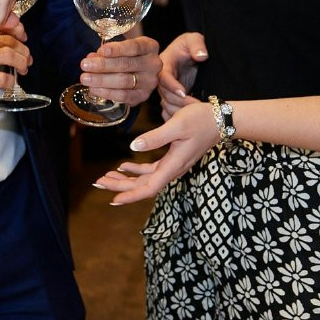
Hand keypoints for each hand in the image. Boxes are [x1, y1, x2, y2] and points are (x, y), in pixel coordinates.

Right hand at [0, 18, 29, 111]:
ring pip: (8, 55)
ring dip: (21, 62)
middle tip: (27, 57)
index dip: (15, 32)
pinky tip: (11, 86)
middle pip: (7, 41)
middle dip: (23, 48)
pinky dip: (11, 81)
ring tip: (24, 69)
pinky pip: (2, 78)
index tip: (21, 38)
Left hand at [78, 34, 161, 103]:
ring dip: (101, 80)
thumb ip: (107, 52)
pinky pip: (124, 96)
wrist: (142, 72)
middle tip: (85, 65)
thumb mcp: (121, 48)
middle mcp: (153, 64)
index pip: (134, 47)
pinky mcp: (143, 96)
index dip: (117, 49)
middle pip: (126, 64)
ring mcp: (150, 82)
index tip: (101, 51)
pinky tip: (94, 89)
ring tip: (85, 78)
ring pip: (124, 81)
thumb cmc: (128, 55)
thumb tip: (91, 58)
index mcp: (150, 47)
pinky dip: (107, 93)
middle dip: (103, 65)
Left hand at [94, 101, 219, 205]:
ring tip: (106, 177)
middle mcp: (172, 169)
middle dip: (120, 186)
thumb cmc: (200, 120)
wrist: (220, 120)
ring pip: (145, 178)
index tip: (113, 199)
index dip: (131, 195)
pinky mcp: (173, 158)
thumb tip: (132, 147)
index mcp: (173, 165)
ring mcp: (173, 165)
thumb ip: (155, 137)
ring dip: (125, 178)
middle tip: (98, 183)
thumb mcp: (177, 126)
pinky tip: (123, 165)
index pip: (149, 187)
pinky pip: (151, 169)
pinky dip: (136, 169)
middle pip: (143, 185)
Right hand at [157, 33, 206, 119]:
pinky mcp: (171, 98)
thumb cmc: (190, 44)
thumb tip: (202, 56)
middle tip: (195, 106)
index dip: (172, 86)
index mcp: (164, 64)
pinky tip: (189, 118)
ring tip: (196, 113)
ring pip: (167, 104)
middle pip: (164, 94)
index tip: (184, 92)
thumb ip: (197, 45)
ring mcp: (166, 90)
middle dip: (179, 101)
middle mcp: (162, 79)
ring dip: (180, 110)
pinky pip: (169, 110)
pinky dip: (177, 116)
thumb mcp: (194, 39)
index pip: (163, 77)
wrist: (190, 53)